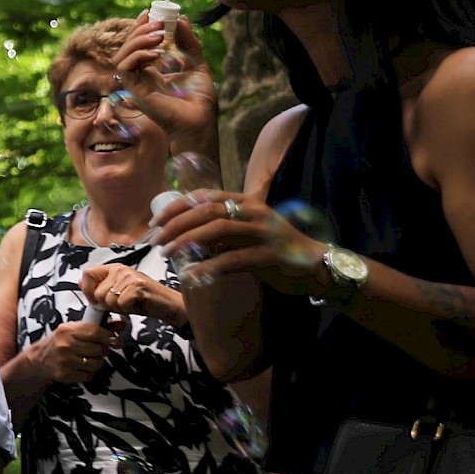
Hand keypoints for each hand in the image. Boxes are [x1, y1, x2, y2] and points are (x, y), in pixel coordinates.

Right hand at [31, 321, 118, 383]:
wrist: (40, 358)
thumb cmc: (61, 341)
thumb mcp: (76, 329)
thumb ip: (99, 327)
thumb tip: (121, 324)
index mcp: (68, 330)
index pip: (95, 332)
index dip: (110, 337)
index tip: (117, 341)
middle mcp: (65, 344)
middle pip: (98, 349)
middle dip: (103, 350)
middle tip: (99, 349)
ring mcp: (64, 360)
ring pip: (95, 364)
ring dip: (97, 362)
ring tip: (90, 358)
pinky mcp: (64, 374)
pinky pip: (88, 375)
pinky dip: (89, 372)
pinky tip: (82, 366)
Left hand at [79, 263, 184, 324]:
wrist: (167, 305)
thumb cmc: (144, 300)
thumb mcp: (118, 293)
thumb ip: (101, 287)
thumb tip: (80, 283)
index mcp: (114, 268)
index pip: (88, 273)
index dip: (87, 290)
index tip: (95, 301)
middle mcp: (120, 269)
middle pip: (96, 292)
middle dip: (106, 305)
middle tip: (121, 304)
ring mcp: (129, 276)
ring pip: (108, 300)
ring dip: (118, 308)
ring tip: (130, 304)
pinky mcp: (137, 286)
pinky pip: (120, 304)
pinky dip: (127, 310)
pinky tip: (136, 305)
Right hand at [113, 12, 218, 157]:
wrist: (199, 123)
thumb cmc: (199, 101)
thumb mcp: (196, 64)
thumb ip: (188, 43)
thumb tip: (181, 19)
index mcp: (152, 72)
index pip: (138, 46)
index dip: (140, 28)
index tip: (150, 13)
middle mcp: (141, 77)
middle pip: (127, 48)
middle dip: (139, 30)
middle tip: (158, 22)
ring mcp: (136, 85)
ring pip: (121, 56)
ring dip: (138, 41)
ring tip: (159, 36)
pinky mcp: (134, 92)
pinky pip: (124, 68)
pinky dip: (138, 56)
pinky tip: (157, 54)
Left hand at [150, 191, 327, 296]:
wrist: (318, 267)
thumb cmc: (277, 250)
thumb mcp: (248, 233)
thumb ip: (223, 229)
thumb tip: (188, 234)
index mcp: (247, 202)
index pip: (205, 197)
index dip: (177, 207)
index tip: (156, 221)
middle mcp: (255, 212)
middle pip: (207, 211)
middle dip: (176, 225)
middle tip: (157, 241)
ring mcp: (264, 232)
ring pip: (218, 230)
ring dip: (187, 241)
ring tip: (168, 254)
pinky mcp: (271, 256)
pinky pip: (234, 259)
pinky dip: (210, 267)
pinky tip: (193, 276)